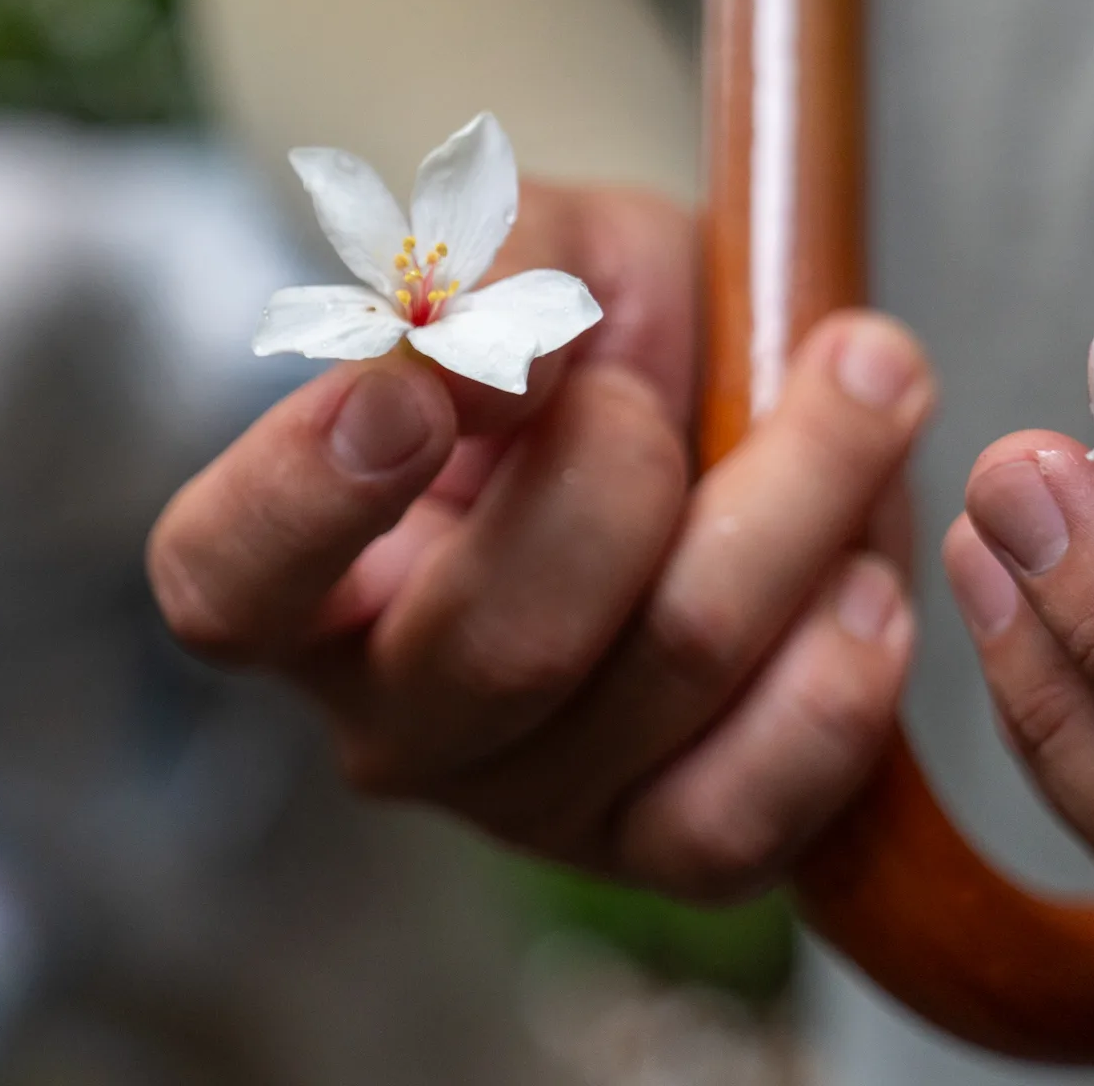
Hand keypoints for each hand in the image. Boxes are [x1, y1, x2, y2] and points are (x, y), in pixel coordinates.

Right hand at [149, 182, 934, 900]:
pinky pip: (749, 812)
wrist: (722, 403)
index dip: (307, 493)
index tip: (412, 389)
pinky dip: (836, 680)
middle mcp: (392, 712)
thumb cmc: (595, 326)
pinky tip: (865, 581)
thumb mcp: (543, 242)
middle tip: (679, 382)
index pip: (228, 579)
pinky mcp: (659, 851)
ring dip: (791, 511)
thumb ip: (501, 268)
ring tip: (853, 400)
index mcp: (306, 567)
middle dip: (633, 470)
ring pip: (664, 681)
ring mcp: (525, 802)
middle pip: (504, 644)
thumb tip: (490, 356)